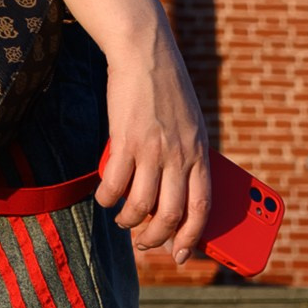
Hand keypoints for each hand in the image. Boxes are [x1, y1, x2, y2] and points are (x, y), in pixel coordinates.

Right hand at [97, 10, 212, 265]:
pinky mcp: (126, 140)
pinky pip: (114, 185)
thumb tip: (175, 193)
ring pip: (141, 206)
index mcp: (201, 153)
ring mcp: (153, 149)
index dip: (192, 237)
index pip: (203, 207)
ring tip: (122, 219)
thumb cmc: (166, 89)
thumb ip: (188, 156)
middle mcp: (180, 155)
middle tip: (144, 243)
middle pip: (170, 215)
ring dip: (128, 221)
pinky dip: (107, 198)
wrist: (144, 52)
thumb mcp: (190, 124)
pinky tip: (105, 197)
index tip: (182, 254)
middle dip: (156, 239)